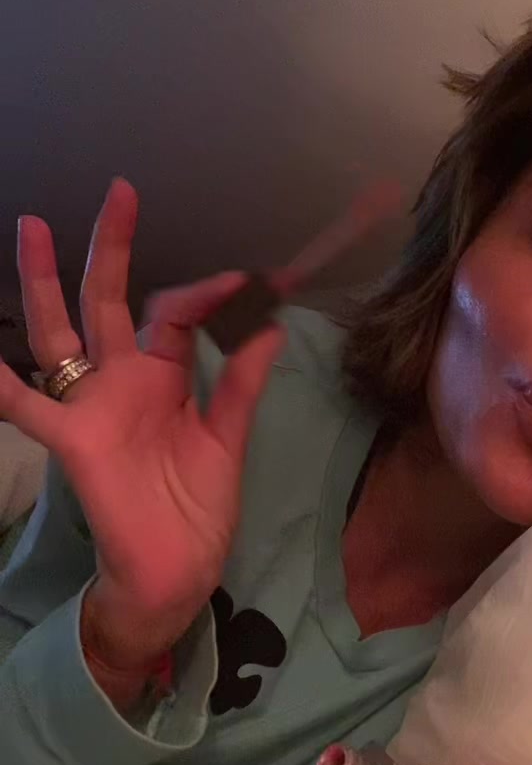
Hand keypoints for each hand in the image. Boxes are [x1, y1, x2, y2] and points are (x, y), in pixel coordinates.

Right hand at [0, 179, 282, 670]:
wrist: (177, 569)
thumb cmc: (198, 508)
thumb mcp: (228, 438)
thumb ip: (242, 382)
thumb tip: (270, 324)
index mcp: (165, 377)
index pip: (176, 315)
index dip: (208, 295)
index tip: (246, 281)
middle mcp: (124, 380)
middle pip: (109, 302)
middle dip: (111, 249)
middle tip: (119, 195)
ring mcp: (93, 405)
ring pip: (64, 332)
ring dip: (47, 283)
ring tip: (33, 228)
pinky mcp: (74, 438)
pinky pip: (28, 407)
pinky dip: (2, 384)